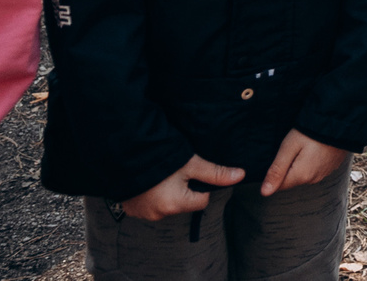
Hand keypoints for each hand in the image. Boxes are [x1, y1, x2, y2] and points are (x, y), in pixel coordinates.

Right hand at [119, 154, 244, 220]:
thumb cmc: (162, 158)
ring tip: (162, 176)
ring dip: (167, 194)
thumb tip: (240, 176)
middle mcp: (158, 214)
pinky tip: (150, 181)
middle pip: (184, 204)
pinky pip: (150, 205)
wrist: (126, 153)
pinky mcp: (131, 210)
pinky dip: (152, 196)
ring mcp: (142, 214)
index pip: (202, 200)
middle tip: (176, 172)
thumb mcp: (192, 164)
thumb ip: (216, 173)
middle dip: (184, 190)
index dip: (201, 185)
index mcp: (174, 205)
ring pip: (167, 205)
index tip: (193, 172)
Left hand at [258, 130, 345, 196]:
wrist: (339, 122)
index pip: (279, 186)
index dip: (275, 172)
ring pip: (304, 174)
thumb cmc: (311, 132)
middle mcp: (313, 179)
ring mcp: (324, 174)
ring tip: (306, 145)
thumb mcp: (289, 147)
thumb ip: (276, 170)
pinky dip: (313, 161)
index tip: (281, 155)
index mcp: (301, 176)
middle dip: (289, 167)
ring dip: (301, 164)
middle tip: (293, 147)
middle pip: (292, 179)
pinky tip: (316, 147)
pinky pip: (315, 168)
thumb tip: (264, 192)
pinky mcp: (332, 167)